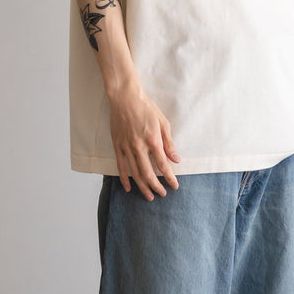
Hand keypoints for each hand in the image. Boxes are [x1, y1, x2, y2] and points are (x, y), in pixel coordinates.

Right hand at [108, 80, 179, 200]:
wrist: (125, 98)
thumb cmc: (146, 108)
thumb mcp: (163, 123)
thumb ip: (169, 143)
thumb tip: (175, 159)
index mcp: (153, 140)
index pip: (163, 165)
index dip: (169, 178)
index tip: (174, 186)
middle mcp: (139, 146)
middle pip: (148, 173)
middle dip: (156, 187)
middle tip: (162, 194)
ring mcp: (127, 147)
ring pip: (134, 173)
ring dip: (142, 186)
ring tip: (149, 196)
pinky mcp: (117, 146)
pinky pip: (121, 166)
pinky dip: (124, 178)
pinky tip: (128, 188)